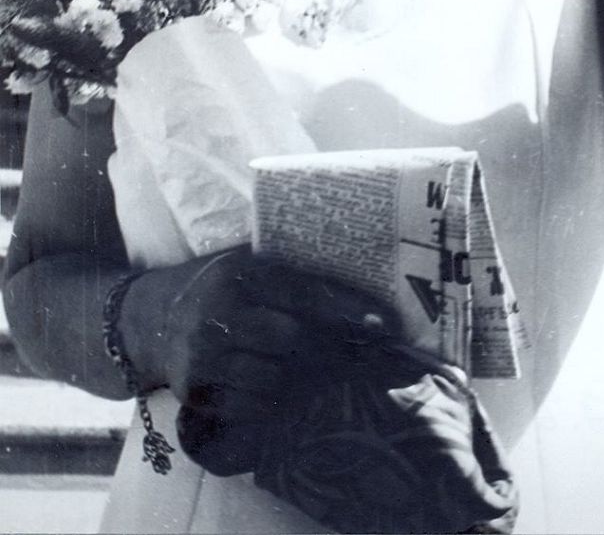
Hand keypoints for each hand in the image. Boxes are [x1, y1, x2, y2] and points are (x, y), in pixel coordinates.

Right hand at [158, 248, 395, 424]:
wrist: (151, 318)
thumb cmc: (218, 287)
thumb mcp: (249, 266)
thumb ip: (292, 278)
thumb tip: (359, 301)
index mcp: (238, 273)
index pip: (302, 294)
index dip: (344, 311)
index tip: (380, 324)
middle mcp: (217, 313)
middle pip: (292, 340)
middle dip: (326, 350)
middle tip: (352, 355)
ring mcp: (202, 357)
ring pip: (274, 379)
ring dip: (302, 380)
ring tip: (312, 372)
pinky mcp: (195, 393)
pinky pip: (251, 408)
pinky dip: (273, 402)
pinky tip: (277, 388)